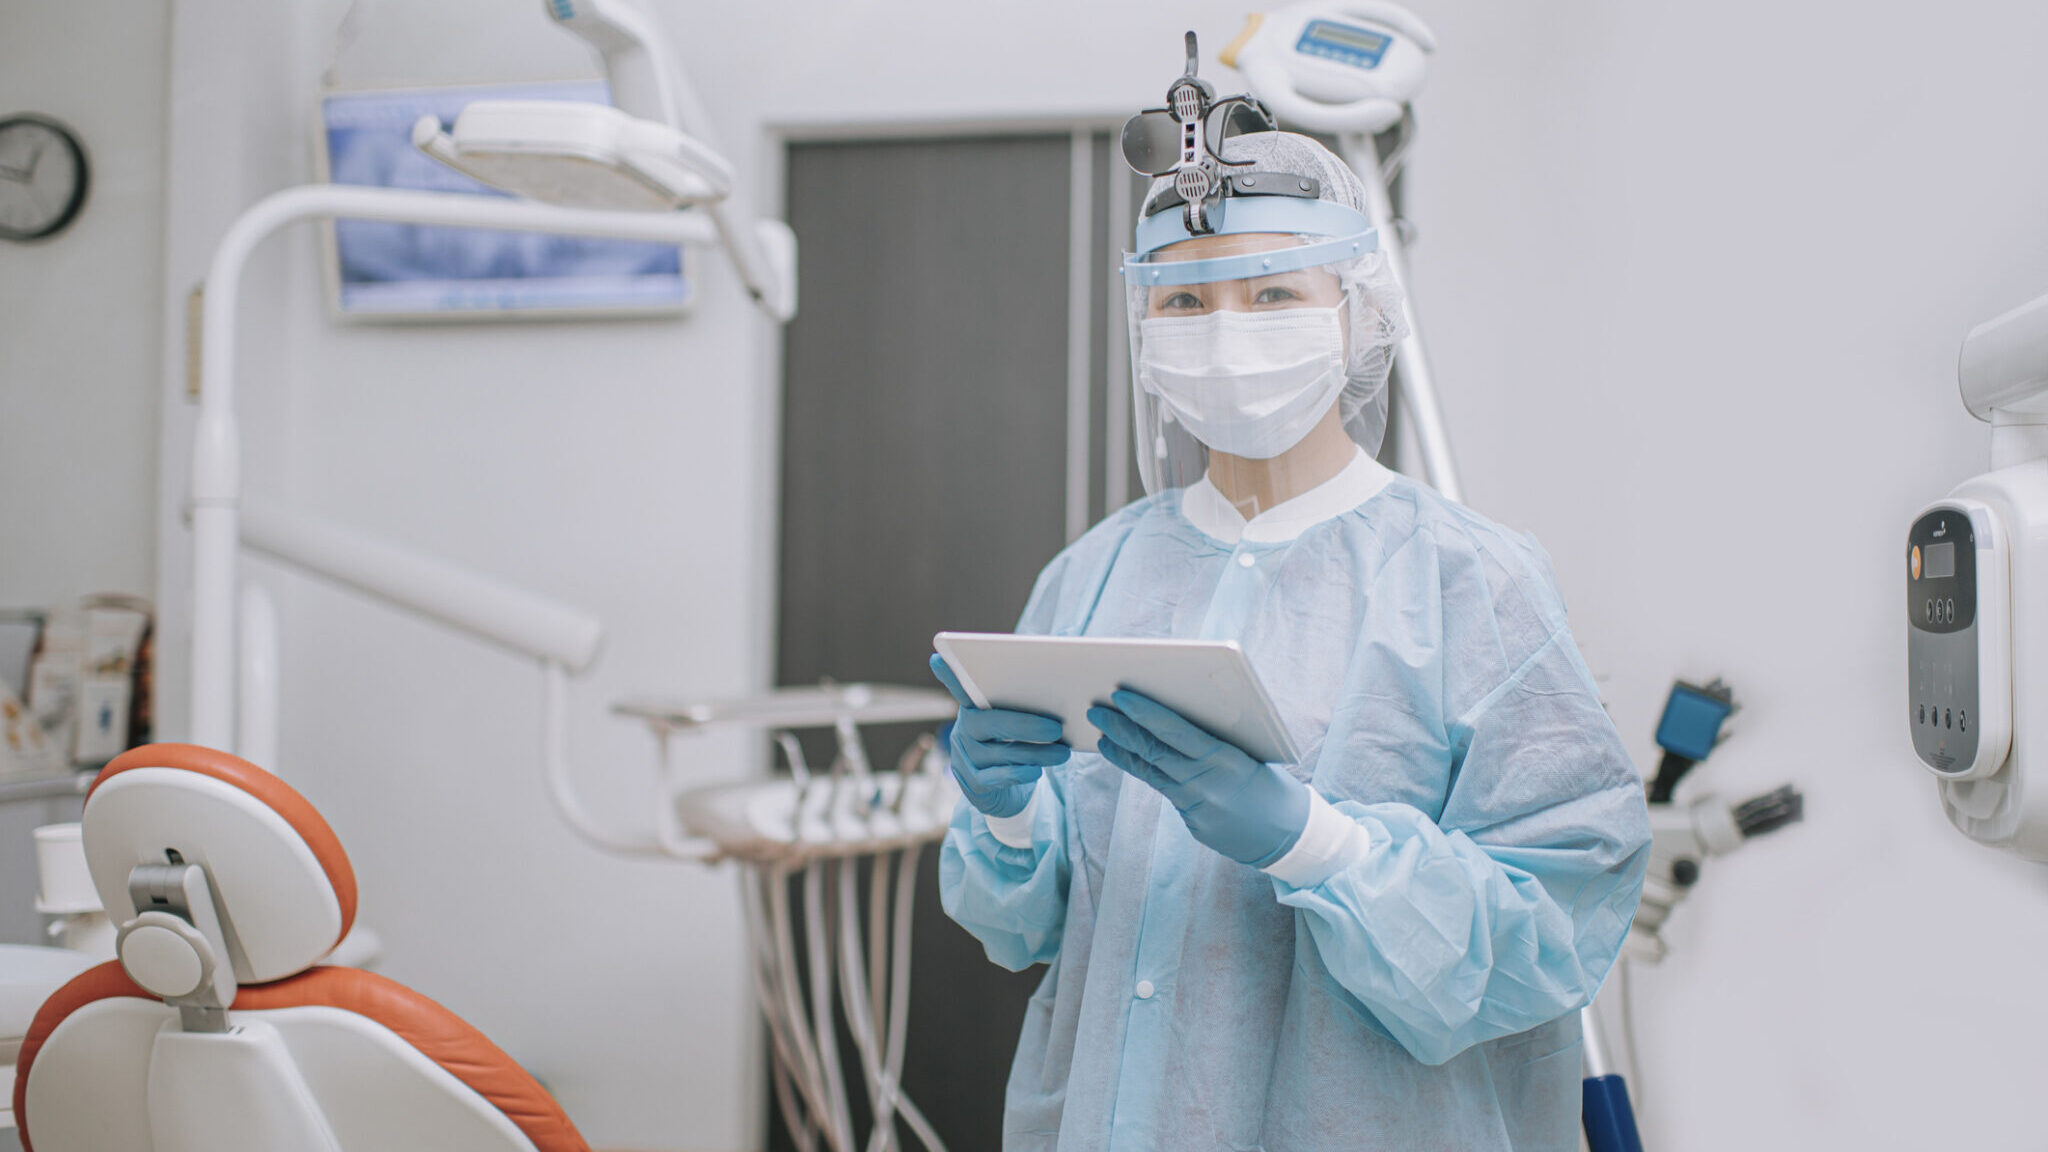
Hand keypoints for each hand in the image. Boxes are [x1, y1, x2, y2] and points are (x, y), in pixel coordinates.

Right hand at [930, 653, 1070, 817]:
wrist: (1010, 794)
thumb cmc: (1018, 748)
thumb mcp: (1020, 726)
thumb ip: (1026, 709)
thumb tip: (1058, 696)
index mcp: (974, 709)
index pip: (961, 689)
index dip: (949, 676)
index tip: (937, 658)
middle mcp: (963, 731)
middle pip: (985, 723)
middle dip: (1024, 725)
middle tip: (1056, 728)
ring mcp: (964, 759)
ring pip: (995, 753)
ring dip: (1033, 752)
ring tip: (1062, 752)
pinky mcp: (972, 784)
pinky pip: (994, 778)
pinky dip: (1017, 773)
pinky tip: (1037, 772)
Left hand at [1090, 688, 1308, 867]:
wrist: (1290, 835)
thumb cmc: (1272, 781)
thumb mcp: (1249, 753)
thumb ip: (1213, 740)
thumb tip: (1170, 717)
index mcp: (1226, 759)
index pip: (1176, 731)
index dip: (1145, 713)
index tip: (1120, 695)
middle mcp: (1207, 783)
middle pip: (1154, 752)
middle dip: (1121, 729)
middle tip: (1095, 710)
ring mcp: (1198, 806)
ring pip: (1152, 772)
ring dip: (1123, 750)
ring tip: (1101, 732)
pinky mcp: (1194, 823)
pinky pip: (1163, 790)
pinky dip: (1141, 770)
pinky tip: (1123, 756)